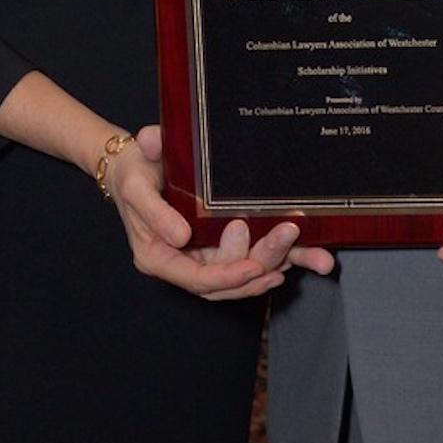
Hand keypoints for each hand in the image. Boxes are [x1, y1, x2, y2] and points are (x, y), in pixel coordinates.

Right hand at [107, 125, 334, 299]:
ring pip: (244, 273)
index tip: (253, 267)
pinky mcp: (221, 241)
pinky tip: (306, 256)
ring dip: (278, 264)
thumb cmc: (133, 172)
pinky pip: (252, 255)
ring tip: (310, 257)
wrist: (135, 162)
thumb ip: (154, 209)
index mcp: (159, 257)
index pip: (197, 280)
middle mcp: (184, 261)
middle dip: (260, 262)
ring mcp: (205, 253)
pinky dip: (280, 258)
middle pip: (227, 280)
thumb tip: (181, 234)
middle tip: (285, 235)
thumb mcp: (136, 185)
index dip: (228, 277)